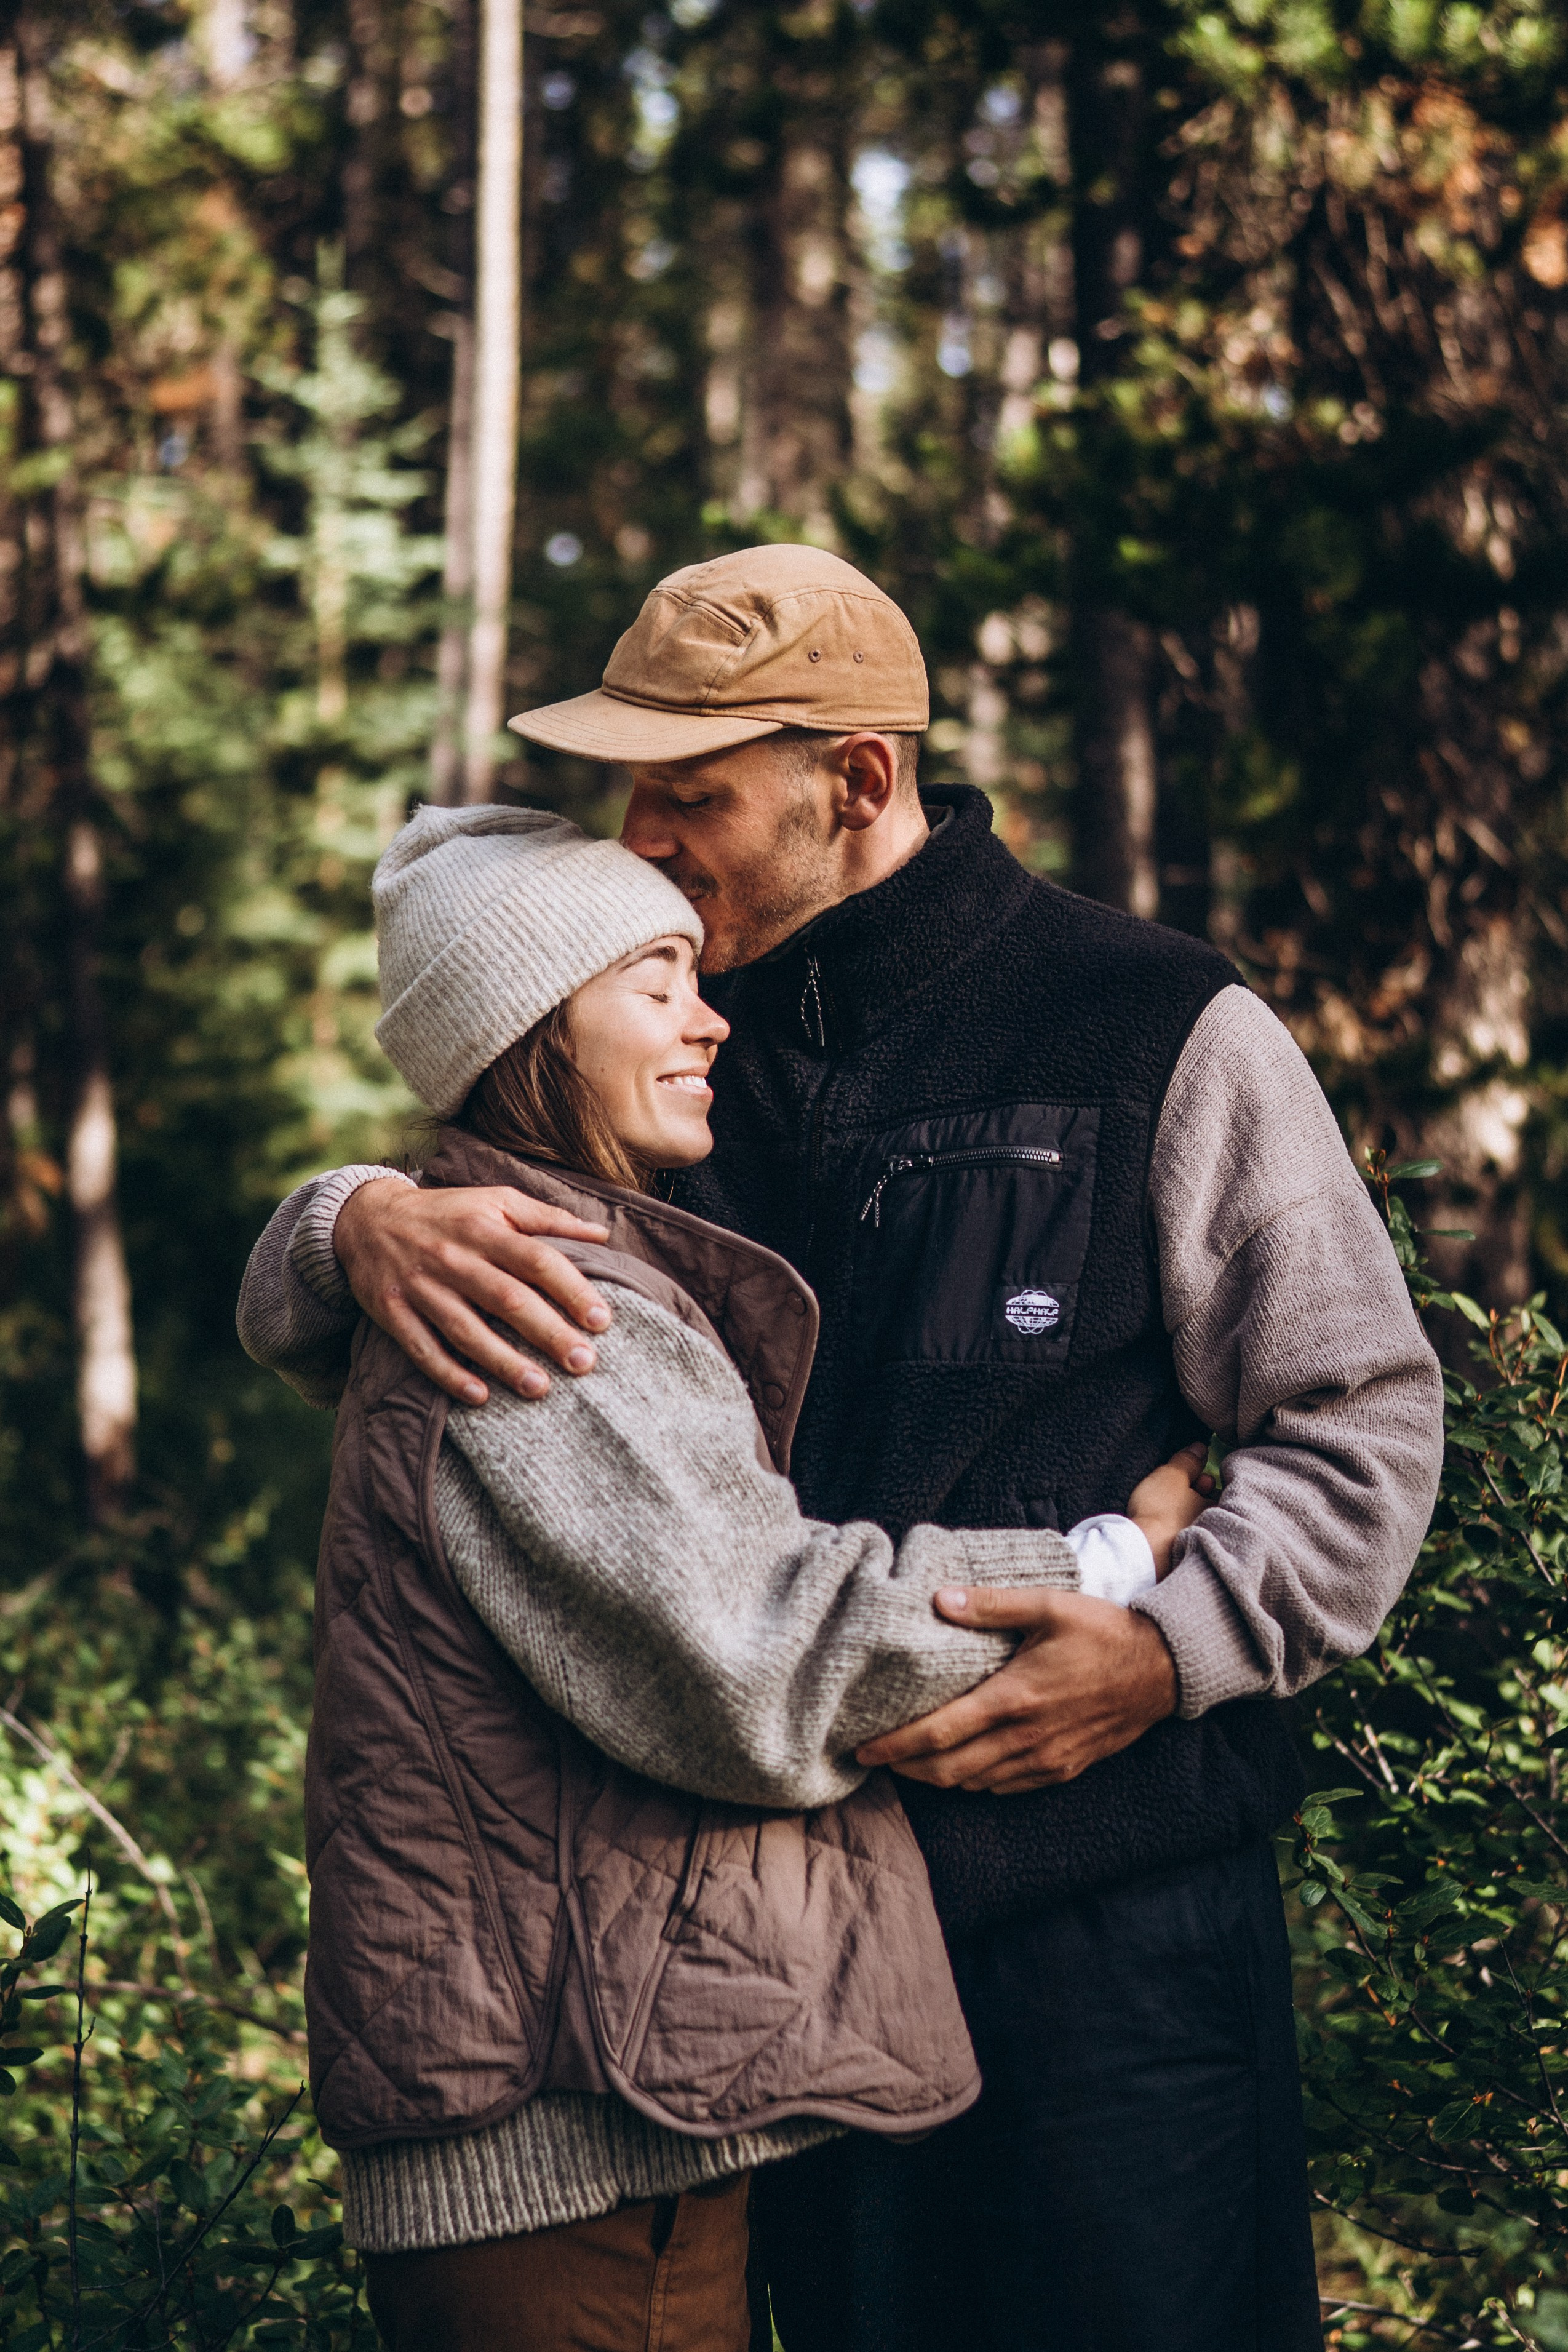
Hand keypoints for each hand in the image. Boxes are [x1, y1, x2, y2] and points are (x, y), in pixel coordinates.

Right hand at [335, 1178, 614, 1405]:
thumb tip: (602, 1234)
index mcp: (485, 1228)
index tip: (602, 1321)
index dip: (571, 1289)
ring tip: (540, 1388)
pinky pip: (423, 1349)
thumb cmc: (448, 1213)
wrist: (367, 1218)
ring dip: (503, 1362)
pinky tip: (480, 1396)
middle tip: (584, 1363)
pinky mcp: (393, 1312)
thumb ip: (549, 1218)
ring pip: (466, 1330)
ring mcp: (421, 1287)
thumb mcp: (496, 1200)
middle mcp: (454, 1258)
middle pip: (507, 1299)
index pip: (537, 1260)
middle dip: (548, 1333)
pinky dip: (449, 1375)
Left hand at [854, 1590, 1178, 1793]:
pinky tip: (961, 1765)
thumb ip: (991, 1606)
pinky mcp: (1062, 1769)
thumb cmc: (1103, 1631)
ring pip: (974, 1782)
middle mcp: (1025, 1738)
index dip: (895, 1745)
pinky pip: (1005, 1787)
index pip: (939, 1732)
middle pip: (948, 1769)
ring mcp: (1045, 1760)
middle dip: (905, 1768)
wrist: (1162, 1669)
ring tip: (909, 1760)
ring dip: (937, 1776)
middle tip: (875, 1759)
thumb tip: (939, 1599)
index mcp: (1014, 1697)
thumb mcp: (1048, 1606)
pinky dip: (974, 1780)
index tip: (862, 1749)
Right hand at [1127, 1440, 1215, 1576]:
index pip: (1220, 1491)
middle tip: (1177, 1495)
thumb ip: (1187, 1461)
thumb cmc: (1160, 1510)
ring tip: (1166, 1512)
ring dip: (1184, 1519)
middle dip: (1195, 1501)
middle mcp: (1214, 1529)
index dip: (1204, 1482)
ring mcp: (1200, 1546)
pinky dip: (1174, 1535)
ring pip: (1194, 1525)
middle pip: (1208, 1509)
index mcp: (1217, 1507)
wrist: (1143, 1552)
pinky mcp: (1182, 1561)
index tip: (1193, 1479)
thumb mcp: (1171, 1476)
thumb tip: (1201, 1447)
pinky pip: (1181, 1541)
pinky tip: (1162, 1532)